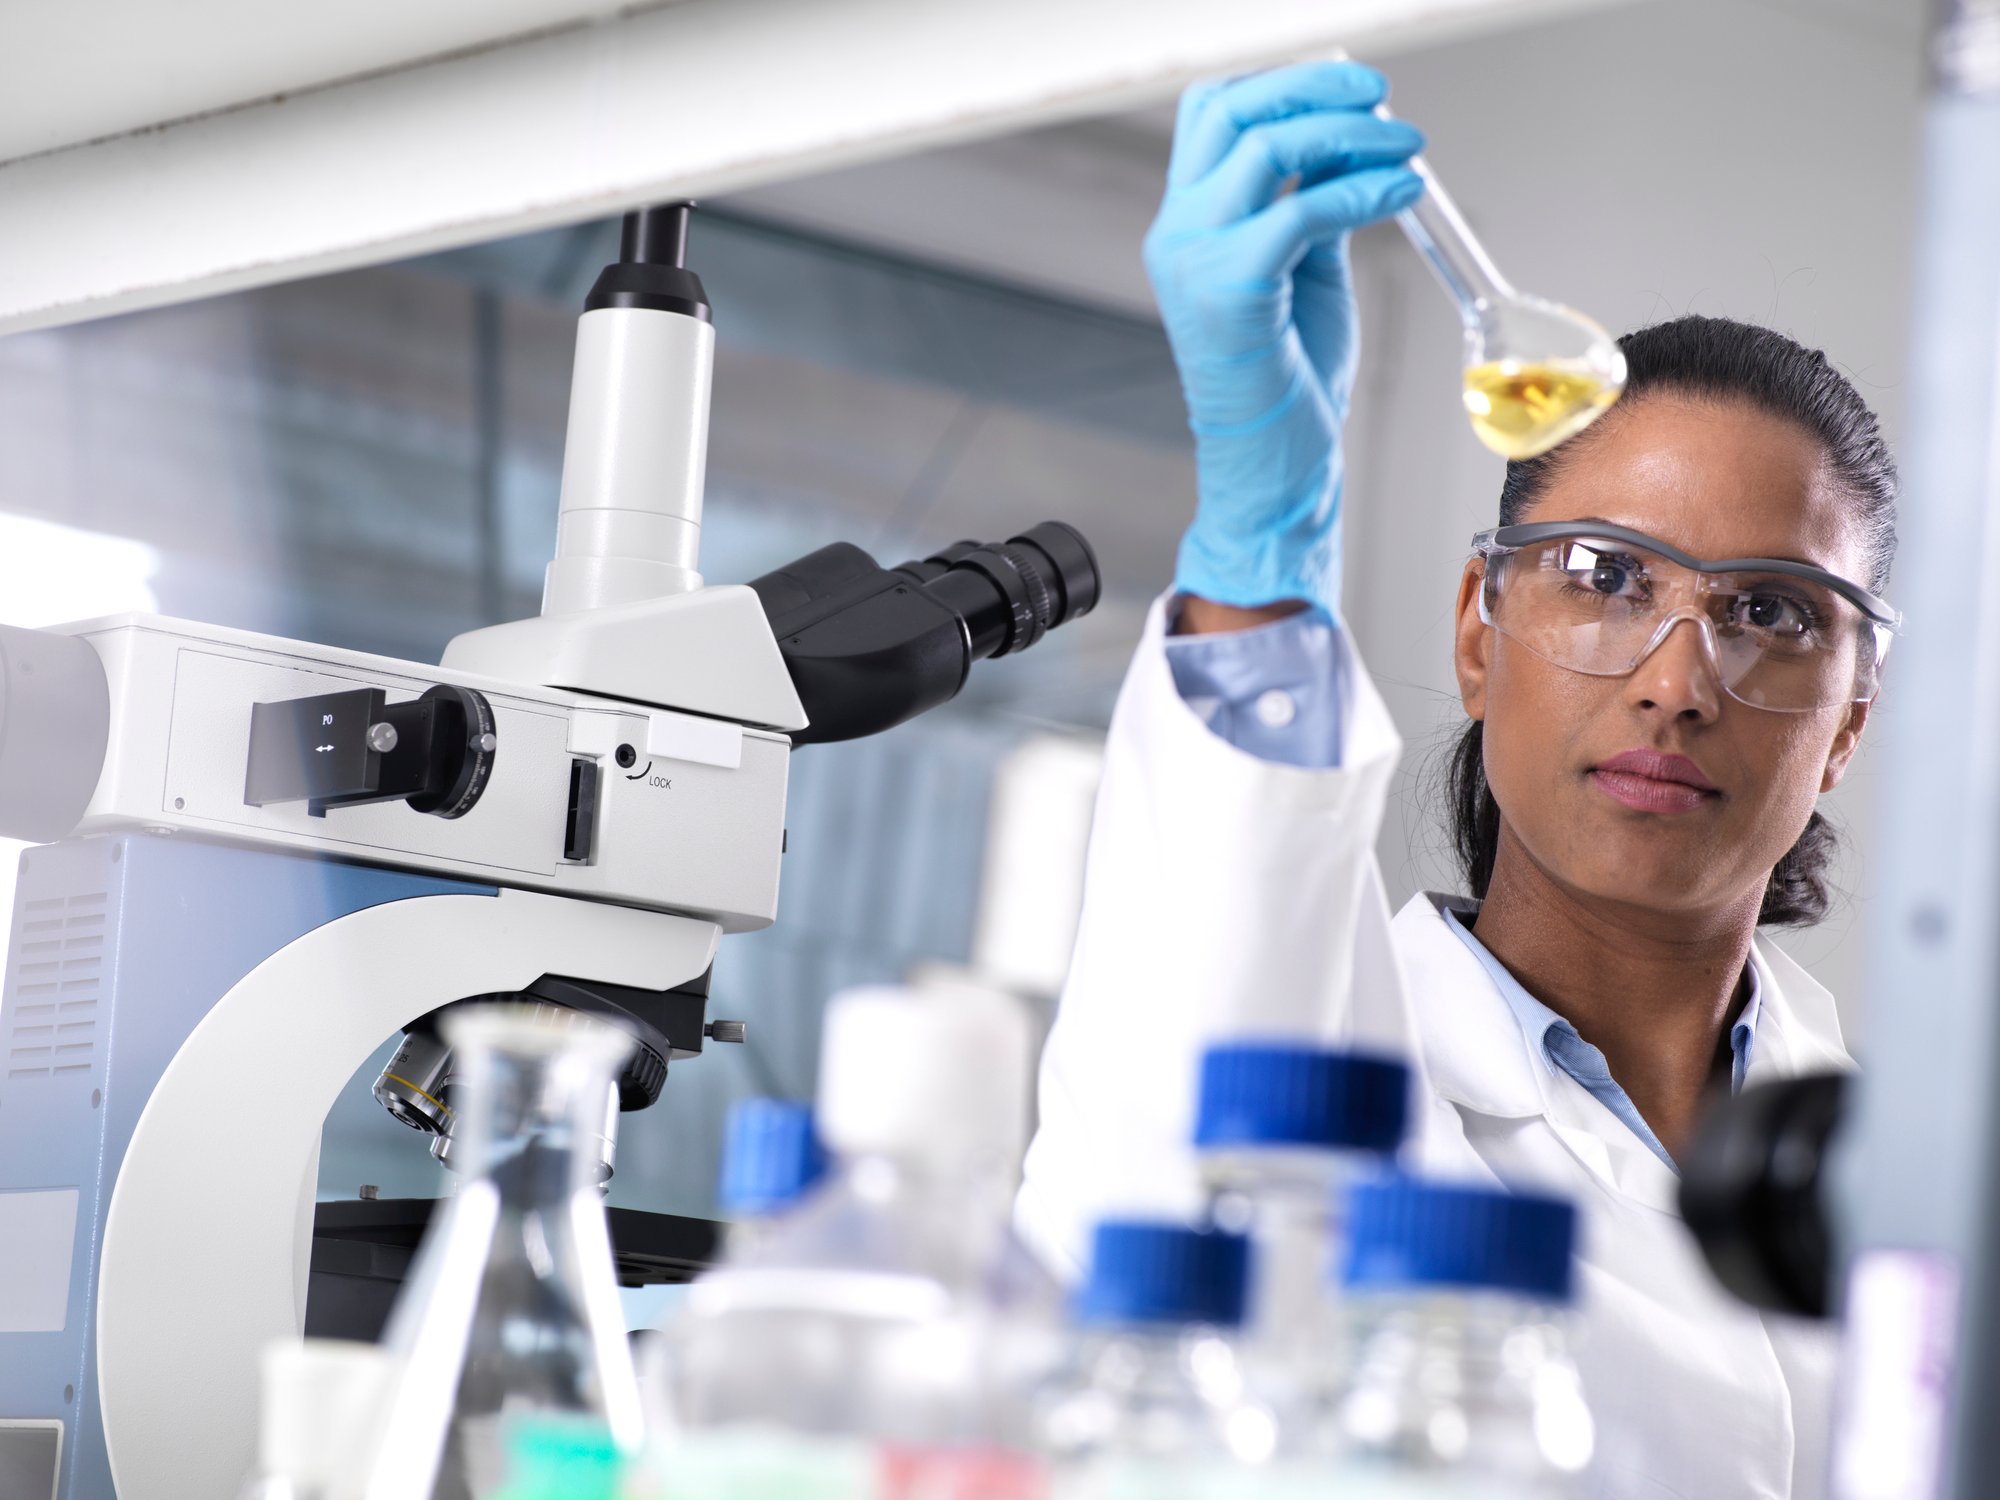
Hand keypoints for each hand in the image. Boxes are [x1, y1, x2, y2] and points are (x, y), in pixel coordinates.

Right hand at [1145, 62, 1423, 615]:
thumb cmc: (1288, 384)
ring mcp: (1194, 262)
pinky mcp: (1231, 292)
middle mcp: (1177, 234)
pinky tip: (1401, 194)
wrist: (1271, 469)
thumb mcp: (1304, 273)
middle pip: (1232, 110)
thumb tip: (1353, 149)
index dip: (1284, 84)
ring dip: (1348, 134)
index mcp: (1186, 225)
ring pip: (1265, 147)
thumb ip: (1312, 208)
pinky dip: (1362, 192)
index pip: (1214, 112)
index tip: (1352, 90)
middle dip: (1315, 88)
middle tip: (1379, 98)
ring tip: (1404, 148)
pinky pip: (1301, 212)